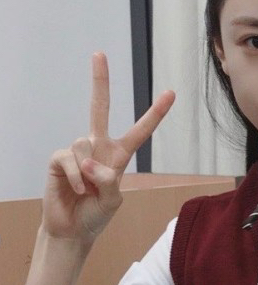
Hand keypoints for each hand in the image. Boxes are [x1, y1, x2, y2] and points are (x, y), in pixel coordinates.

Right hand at [43, 52, 174, 242]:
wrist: (72, 230)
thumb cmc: (96, 214)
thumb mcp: (113, 201)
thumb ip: (109, 181)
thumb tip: (90, 162)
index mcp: (119, 156)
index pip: (140, 132)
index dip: (155, 113)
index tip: (171, 93)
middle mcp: (98, 148)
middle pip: (100, 109)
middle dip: (99, 82)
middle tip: (99, 54)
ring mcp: (78, 152)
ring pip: (84, 145)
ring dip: (88, 172)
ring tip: (87, 191)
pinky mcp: (59, 159)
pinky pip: (70, 160)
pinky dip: (76, 178)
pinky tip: (76, 190)